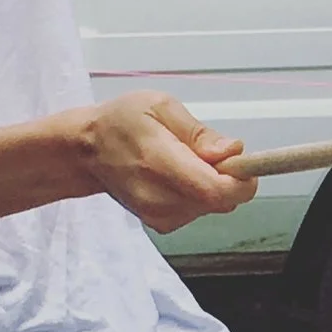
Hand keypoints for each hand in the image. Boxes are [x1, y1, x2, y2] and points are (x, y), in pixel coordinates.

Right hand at [82, 93, 256, 230]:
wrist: (88, 151)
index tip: (243, 162)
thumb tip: (232, 151)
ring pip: (214, 206)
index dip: (241, 180)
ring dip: (212, 184)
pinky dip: (199, 194)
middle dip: (228, 177)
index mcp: (158, 162)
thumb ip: (200, 133)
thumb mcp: (160, 107)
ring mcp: (158, 216)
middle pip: (221, 201)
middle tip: (207, 152)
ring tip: (185, 161)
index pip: (216, 190)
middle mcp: (158, 197)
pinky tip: (178, 176)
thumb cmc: (122, 122)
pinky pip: (200, 211)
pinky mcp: (161, 224)